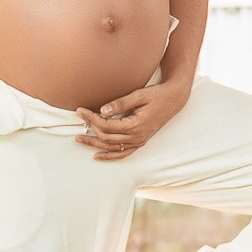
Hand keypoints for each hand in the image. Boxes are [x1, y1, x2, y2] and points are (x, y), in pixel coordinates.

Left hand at [75, 77, 189, 158]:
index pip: (106, 125)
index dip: (91, 118)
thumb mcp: (139, 95)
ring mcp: (139, 141)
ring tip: (79, 138)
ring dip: (95, 144)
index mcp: (135, 125)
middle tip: (79, 117)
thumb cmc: (157, 95)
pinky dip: (109, 156)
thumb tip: (102, 110)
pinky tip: (97, 155)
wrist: (173, 100)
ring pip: (112, 147)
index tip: (80, 110)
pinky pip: (123, 153)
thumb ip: (120, 103)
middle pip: (106, 137)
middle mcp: (137, 137)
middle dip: (90, 128)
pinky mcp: (140, 142)